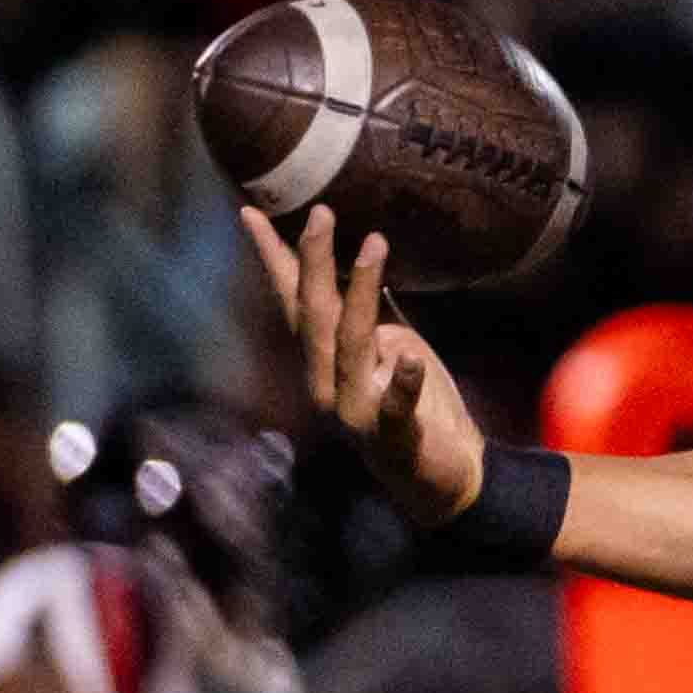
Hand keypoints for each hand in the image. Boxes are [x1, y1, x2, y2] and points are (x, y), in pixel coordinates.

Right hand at [242, 205, 486, 526]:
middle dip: (314, 263)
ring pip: (350, 346)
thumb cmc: (413, 408)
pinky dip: (400, 382)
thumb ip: (366, 320)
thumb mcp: (387, 350)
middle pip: (314, 316)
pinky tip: (406, 358)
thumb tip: (355, 272)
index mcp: (326, 361)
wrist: (441, 479)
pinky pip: (394, 405)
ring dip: (360, 294)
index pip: (295, 301)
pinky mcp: (393, 435)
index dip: (275, 258)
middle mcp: (328, 383)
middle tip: (320, 213)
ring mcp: (356, 411)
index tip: (252, 212)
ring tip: (373, 245)